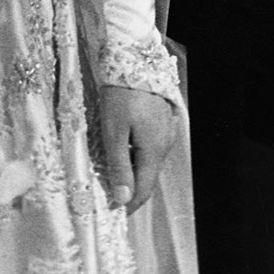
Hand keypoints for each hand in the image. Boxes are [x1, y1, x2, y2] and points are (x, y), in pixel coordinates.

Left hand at [98, 84, 177, 213]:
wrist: (133, 59)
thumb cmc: (121, 95)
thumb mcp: (113, 131)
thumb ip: (119, 166)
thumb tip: (124, 199)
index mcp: (154, 150)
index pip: (144, 190)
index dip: (129, 206)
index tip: (112, 214)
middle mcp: (164, 144)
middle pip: (148, 177)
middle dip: (130, 190)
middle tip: (108, 197)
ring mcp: (165, 131)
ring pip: (149, 162)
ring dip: (133, 172)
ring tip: (111, 176)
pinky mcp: (161, 121)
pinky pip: (150, 147)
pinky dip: (137, 157)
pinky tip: (122, 152)